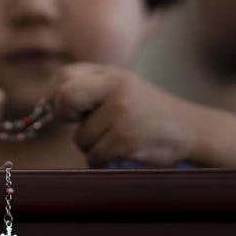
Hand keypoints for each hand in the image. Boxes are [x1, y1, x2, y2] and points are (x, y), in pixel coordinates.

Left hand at [49, 63, 198, 167]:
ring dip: (92, 146)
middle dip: (66, 117)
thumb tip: (46, 105)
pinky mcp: (125, 140)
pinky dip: (103, 161)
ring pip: (80, 138)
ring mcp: (121, 113)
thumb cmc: (146, 110)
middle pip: (65, 100)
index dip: (58, 96)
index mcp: (110, 73)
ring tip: (116, 138)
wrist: (188, 128)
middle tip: (82, 123)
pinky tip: (122, 152)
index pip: (63, 77)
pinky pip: (94, 157)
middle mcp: (115, 88)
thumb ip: (87, 87)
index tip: (70, 110)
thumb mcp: (120, 86)